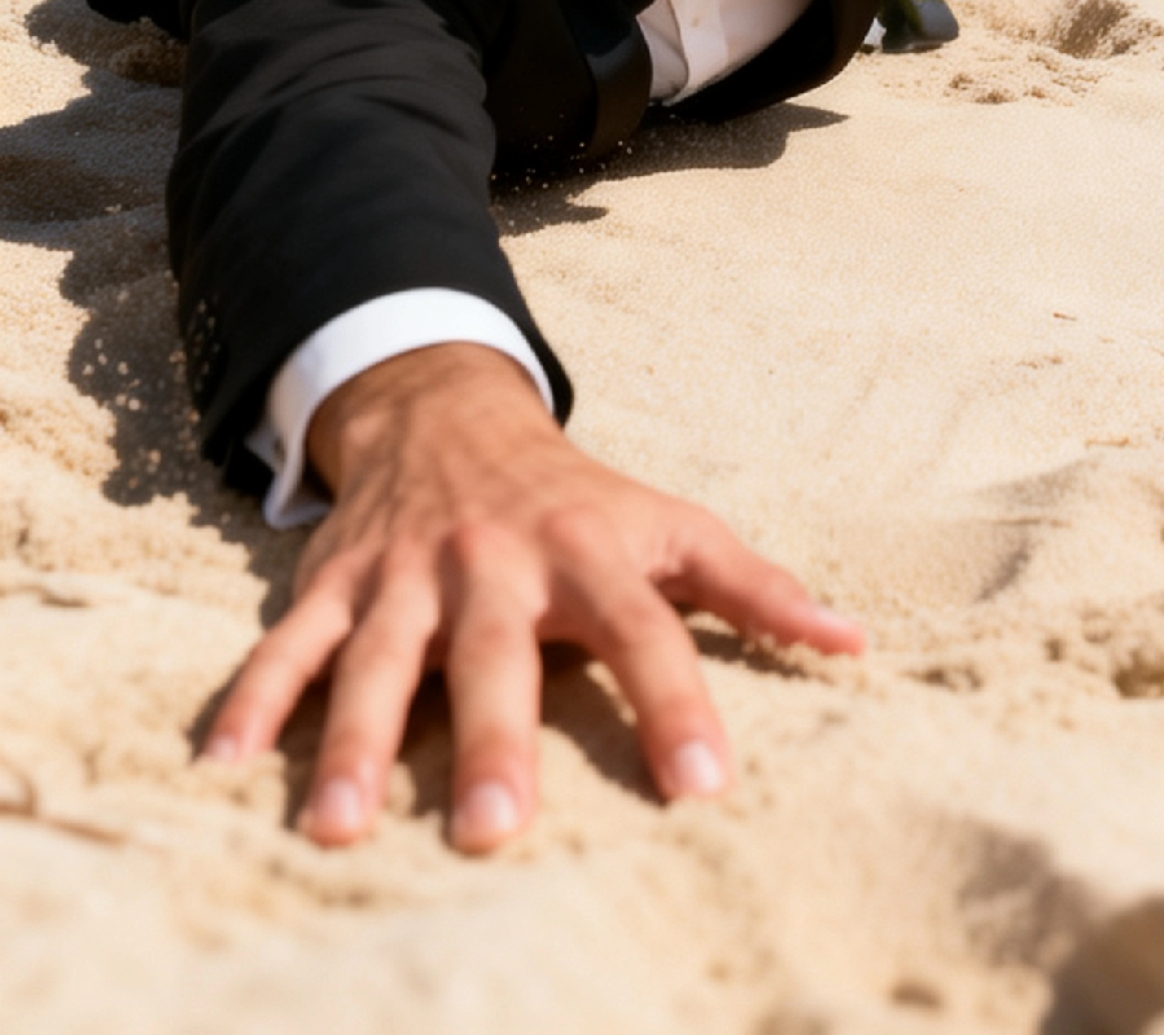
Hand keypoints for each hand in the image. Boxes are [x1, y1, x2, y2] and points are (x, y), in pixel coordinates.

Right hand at [203, 345, 862, 850]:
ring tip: (338, 832)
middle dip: (496, 740)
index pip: (648, 632)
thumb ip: (754, 588)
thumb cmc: (581, 499)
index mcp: (590, 553)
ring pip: (380, 659)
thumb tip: (855, 643)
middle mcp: (496, 564)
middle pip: (498, 655)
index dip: (679, 705)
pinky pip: (289, 644)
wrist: (451, 409)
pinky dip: (256, 699)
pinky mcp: (337, 583)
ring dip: (356, 742)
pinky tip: (228, 765)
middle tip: (497, 833)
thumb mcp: (671, 526)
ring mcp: (409, 573)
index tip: (707, 788)